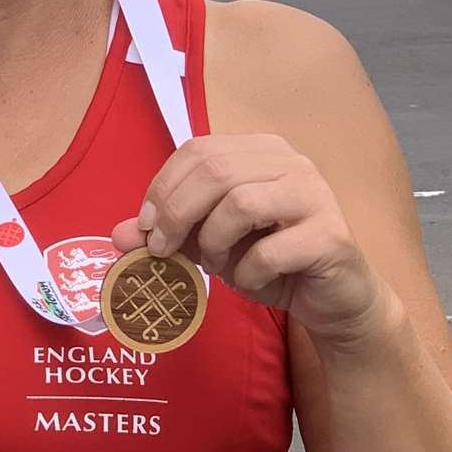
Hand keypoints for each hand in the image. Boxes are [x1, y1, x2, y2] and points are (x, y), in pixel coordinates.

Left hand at [111, 134, 392, 345]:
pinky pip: (270, 251)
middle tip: (164, 251)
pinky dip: (248, 272)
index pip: (198, 150)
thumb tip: (119, 235)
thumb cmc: (268, 261)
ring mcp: (315, 195)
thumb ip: (166, 234)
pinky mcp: (332, 236)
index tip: (148, 227)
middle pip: (215, 171)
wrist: (332, 300)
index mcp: (259, 150)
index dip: (164, 187)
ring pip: (241, 204)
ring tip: (218, 266)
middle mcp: (291, 162)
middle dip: (178, 214)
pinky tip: (252, 280)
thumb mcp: (208, 244)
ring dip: (215, 244)